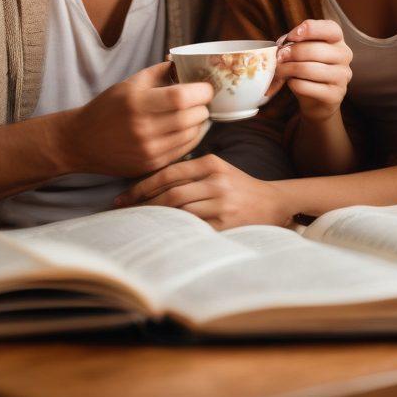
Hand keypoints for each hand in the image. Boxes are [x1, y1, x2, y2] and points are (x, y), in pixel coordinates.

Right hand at [57, 61, 212, 176]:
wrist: (82, 141)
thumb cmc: (108, 107)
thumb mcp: (130, 83)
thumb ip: (160, 71)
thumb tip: (188, 64)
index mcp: (137, 103)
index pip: (181, 97)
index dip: (201, 91)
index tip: (206, 87)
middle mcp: (143, 129)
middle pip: (191, 117)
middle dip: (203, 106)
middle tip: (202, 99)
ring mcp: (149, 150)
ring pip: (192, 135)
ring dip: (199, 122)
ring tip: (194, 112)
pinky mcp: (152, 165)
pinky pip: (184, 150)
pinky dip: (191, 137)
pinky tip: (186, 128)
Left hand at [113, 154, 293, 229]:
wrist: (272, 203)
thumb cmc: (238, 186)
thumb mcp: (217, 169)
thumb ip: (190, 172)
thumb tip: (150, 184)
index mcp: (211, 163)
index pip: (168, 173)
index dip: (142, 186)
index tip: (123, 196)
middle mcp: (215, 182)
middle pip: (170, 194)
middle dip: (143, 204)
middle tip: (123, 212)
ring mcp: (221, 205)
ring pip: (179, 211)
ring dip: (155, 218)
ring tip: (137, 223)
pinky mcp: (225, 225)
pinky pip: (192, 228)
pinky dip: (174, 230)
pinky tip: (161, 233)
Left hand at [276, 19, 351, 121]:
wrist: (316, 100)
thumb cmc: (308, 69)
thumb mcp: (303, 50)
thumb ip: (296, 42)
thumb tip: (282, 45)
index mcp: (337, 39)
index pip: (330, 28)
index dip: (310, 29)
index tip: (292, 36)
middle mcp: (344, 55)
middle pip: (315, 50)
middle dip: (291, 53)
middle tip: (278, 57)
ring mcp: (342, 76)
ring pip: (309, 69)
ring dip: (288, 69)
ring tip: (279, 70)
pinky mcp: (335, 95)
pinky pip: (306, 86)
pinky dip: (293, 83)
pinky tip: (291, 82)